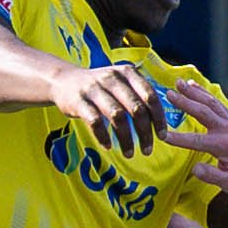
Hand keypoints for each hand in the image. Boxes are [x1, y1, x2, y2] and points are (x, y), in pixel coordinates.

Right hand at [49, 64, 163, 157]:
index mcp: (128, 73)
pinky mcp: (79, 101)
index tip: (162, 137)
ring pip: (117, 117)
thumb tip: (163, 124)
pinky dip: (103, 137)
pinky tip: (108, 147)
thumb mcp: (122, 83)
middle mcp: (112, 78)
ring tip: (130, 154)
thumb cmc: (102, 88)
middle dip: (145, 132)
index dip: (159, 118)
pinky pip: (95, 122)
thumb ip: (141, 96)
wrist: (64, 81)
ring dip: (126, 139)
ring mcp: (94, 89)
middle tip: (148, 150)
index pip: (150, 96)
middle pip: (136, 108)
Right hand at [162, 80, 227, 194]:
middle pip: (202, 112)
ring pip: (210, 103)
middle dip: (185, 103)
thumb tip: (195, 169)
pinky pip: (217, 102)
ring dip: (193, 92)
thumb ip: (213, 176)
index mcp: (223, 146)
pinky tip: (193, 86)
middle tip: (168, 94)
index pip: (196, 141)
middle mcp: (226, 130)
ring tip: (178, 82)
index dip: (178, 139)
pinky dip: (204, 93)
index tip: (162, 136)